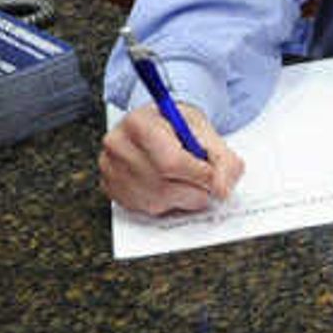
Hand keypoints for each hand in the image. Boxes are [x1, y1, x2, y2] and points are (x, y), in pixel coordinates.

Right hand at [100, 101, 242, 214]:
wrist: (157, 125)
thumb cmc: (179, 125)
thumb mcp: (205, 130)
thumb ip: (222, 158)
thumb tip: (222, 190)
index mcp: (138, 122)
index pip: (171, 162)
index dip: (199, 175)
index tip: (213, 174)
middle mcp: (117, 145)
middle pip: (164, 186)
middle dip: (194, 189)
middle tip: (205, 181)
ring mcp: (110, 169)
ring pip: (157, 201)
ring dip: (184, 199)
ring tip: (189, 181)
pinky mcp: (111, 188)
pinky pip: (146, 209)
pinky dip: (167, 204)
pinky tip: (172, 186)